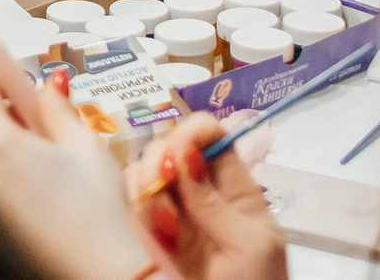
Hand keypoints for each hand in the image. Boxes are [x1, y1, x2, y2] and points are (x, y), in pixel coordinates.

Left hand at [0, 73, 162, 279]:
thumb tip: (47, 82)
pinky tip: (34, 183)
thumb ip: (58, 107)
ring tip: (45, 159)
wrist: (96, 272)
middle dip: (6, 111)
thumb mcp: (85, 146)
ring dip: (2, 140)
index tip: (12, 70)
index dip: (3, 76)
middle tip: (43, 123)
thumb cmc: (94, 216)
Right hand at [129, 114, 286, 279]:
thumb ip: (214, 202)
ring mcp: (172, 208)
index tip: (178, 154)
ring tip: (166, 232)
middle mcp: (198, 189)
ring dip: (146, 195)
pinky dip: (138, 216)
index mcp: (234, 186)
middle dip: (158, 164)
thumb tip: (183, 153)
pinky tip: (159, 242)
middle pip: (165, 144)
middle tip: (162, 191)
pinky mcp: (150, 229)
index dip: (190, 133)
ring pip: (140, 171)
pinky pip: (130, 203)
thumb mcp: (249, 245)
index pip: (209, 134)